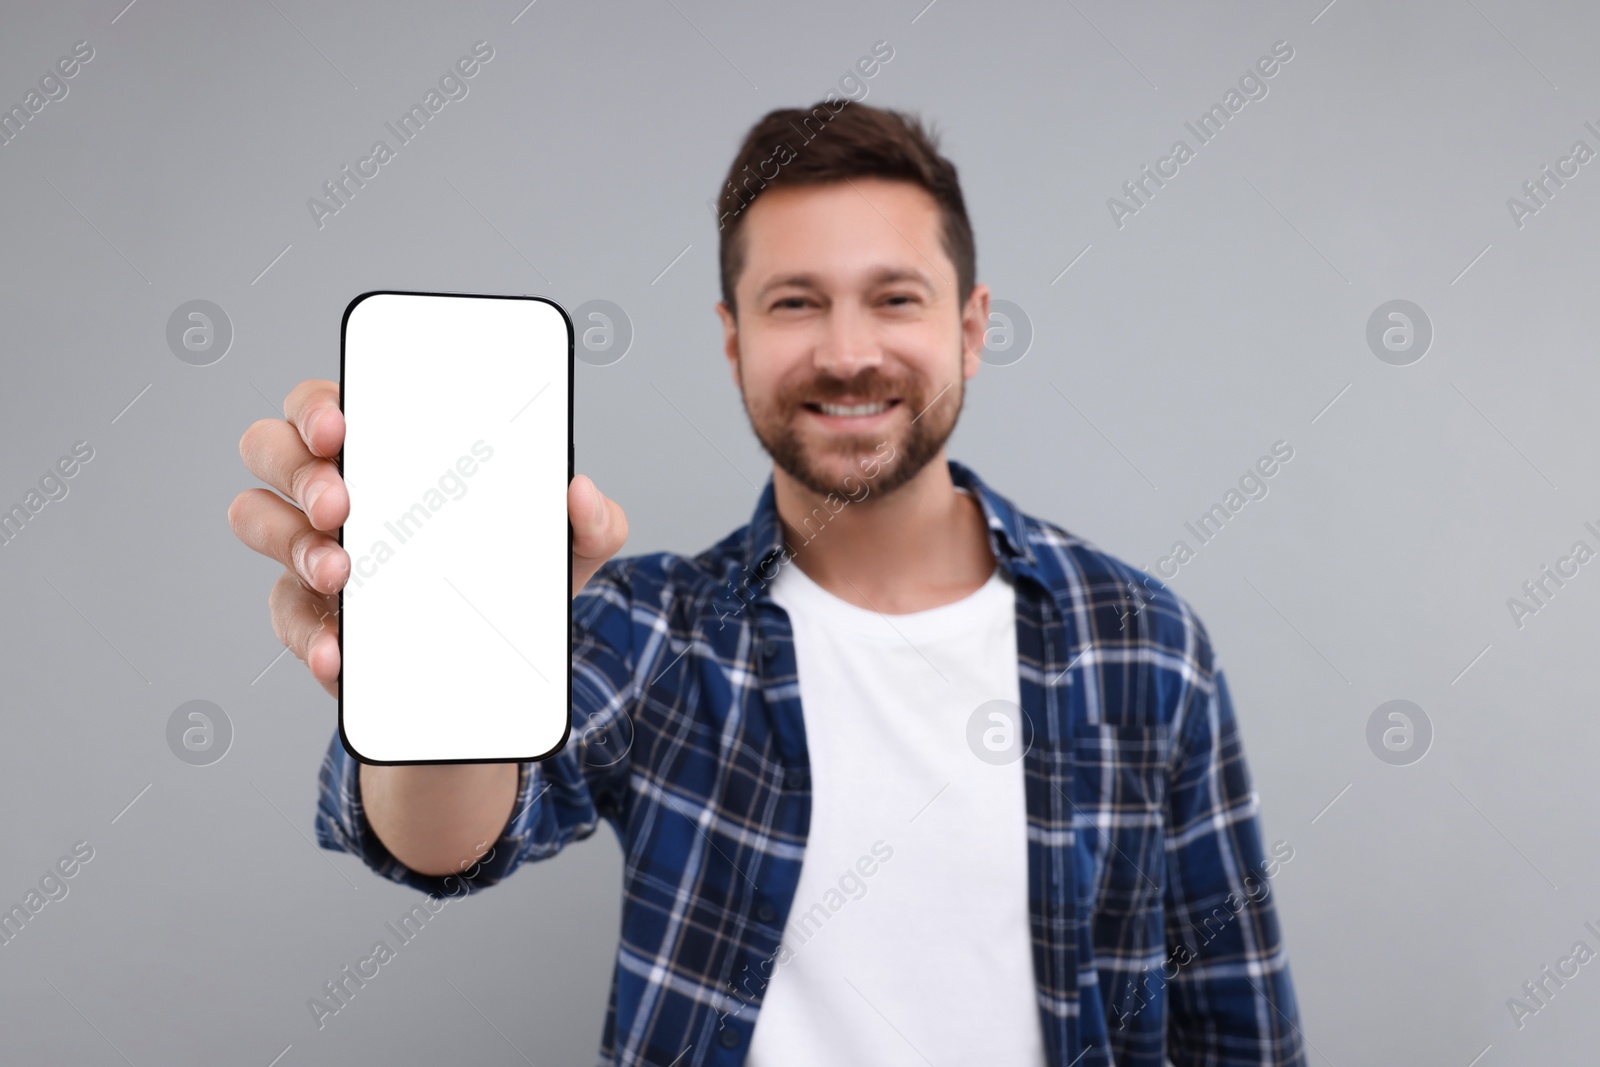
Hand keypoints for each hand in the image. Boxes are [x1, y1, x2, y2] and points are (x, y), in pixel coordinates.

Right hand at [229, 380, 628, 698]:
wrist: (505, 670)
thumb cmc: (518, 577)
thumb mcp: (568, 549)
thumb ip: (595, 520)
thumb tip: (582, 491)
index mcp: (390, 452)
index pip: (325, 404)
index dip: (317, 405)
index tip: (342, 425)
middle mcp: (338, 491)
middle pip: (271, 448)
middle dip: (297, 469)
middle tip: (343, 503)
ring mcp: (314, 551)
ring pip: (256, 519)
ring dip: (289, 542)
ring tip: (341, 573)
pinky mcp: (313, 617)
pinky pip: (286, 616)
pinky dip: (307, 634)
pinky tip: (337, 651)